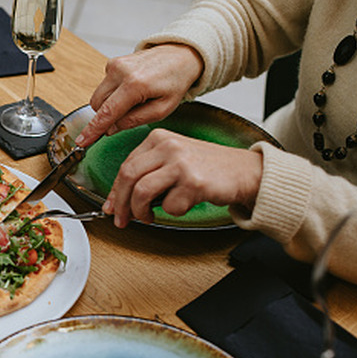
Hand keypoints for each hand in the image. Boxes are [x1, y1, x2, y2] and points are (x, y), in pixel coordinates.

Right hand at [75, 44, 202, 147]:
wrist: (180, 55)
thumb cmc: (175, 81)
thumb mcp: (162, 109)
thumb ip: (134, 121)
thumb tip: (111, 129)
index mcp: (135, 84)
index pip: (107, 113)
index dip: (93, 130)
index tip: (82, 141)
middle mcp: (121, 71)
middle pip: (99, 106)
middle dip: (108, 116)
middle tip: (130, 114)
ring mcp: (114, 65)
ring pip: (99, 97)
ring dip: (110, 105)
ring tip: (134, 100)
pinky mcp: (112, 63)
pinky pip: (104, 87)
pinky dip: (114, 93)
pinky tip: (131, 90)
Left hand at [103, 129, 262, 227]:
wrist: (245, 171)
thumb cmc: (208, 167)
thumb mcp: (174, 158)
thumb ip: (148, 171)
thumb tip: (118, 198)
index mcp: (159, 138)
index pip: (126, 165)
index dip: (115, 190)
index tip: (111, 206)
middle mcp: (168, 146)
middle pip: (128, 177)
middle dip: (121, 203)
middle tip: (122, 219)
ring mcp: (180, 163)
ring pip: (142, 192)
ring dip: (141, 211)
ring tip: (148, 218)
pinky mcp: (194, 182)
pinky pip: (170, 205)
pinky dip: (173, 212)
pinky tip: (183, 205)